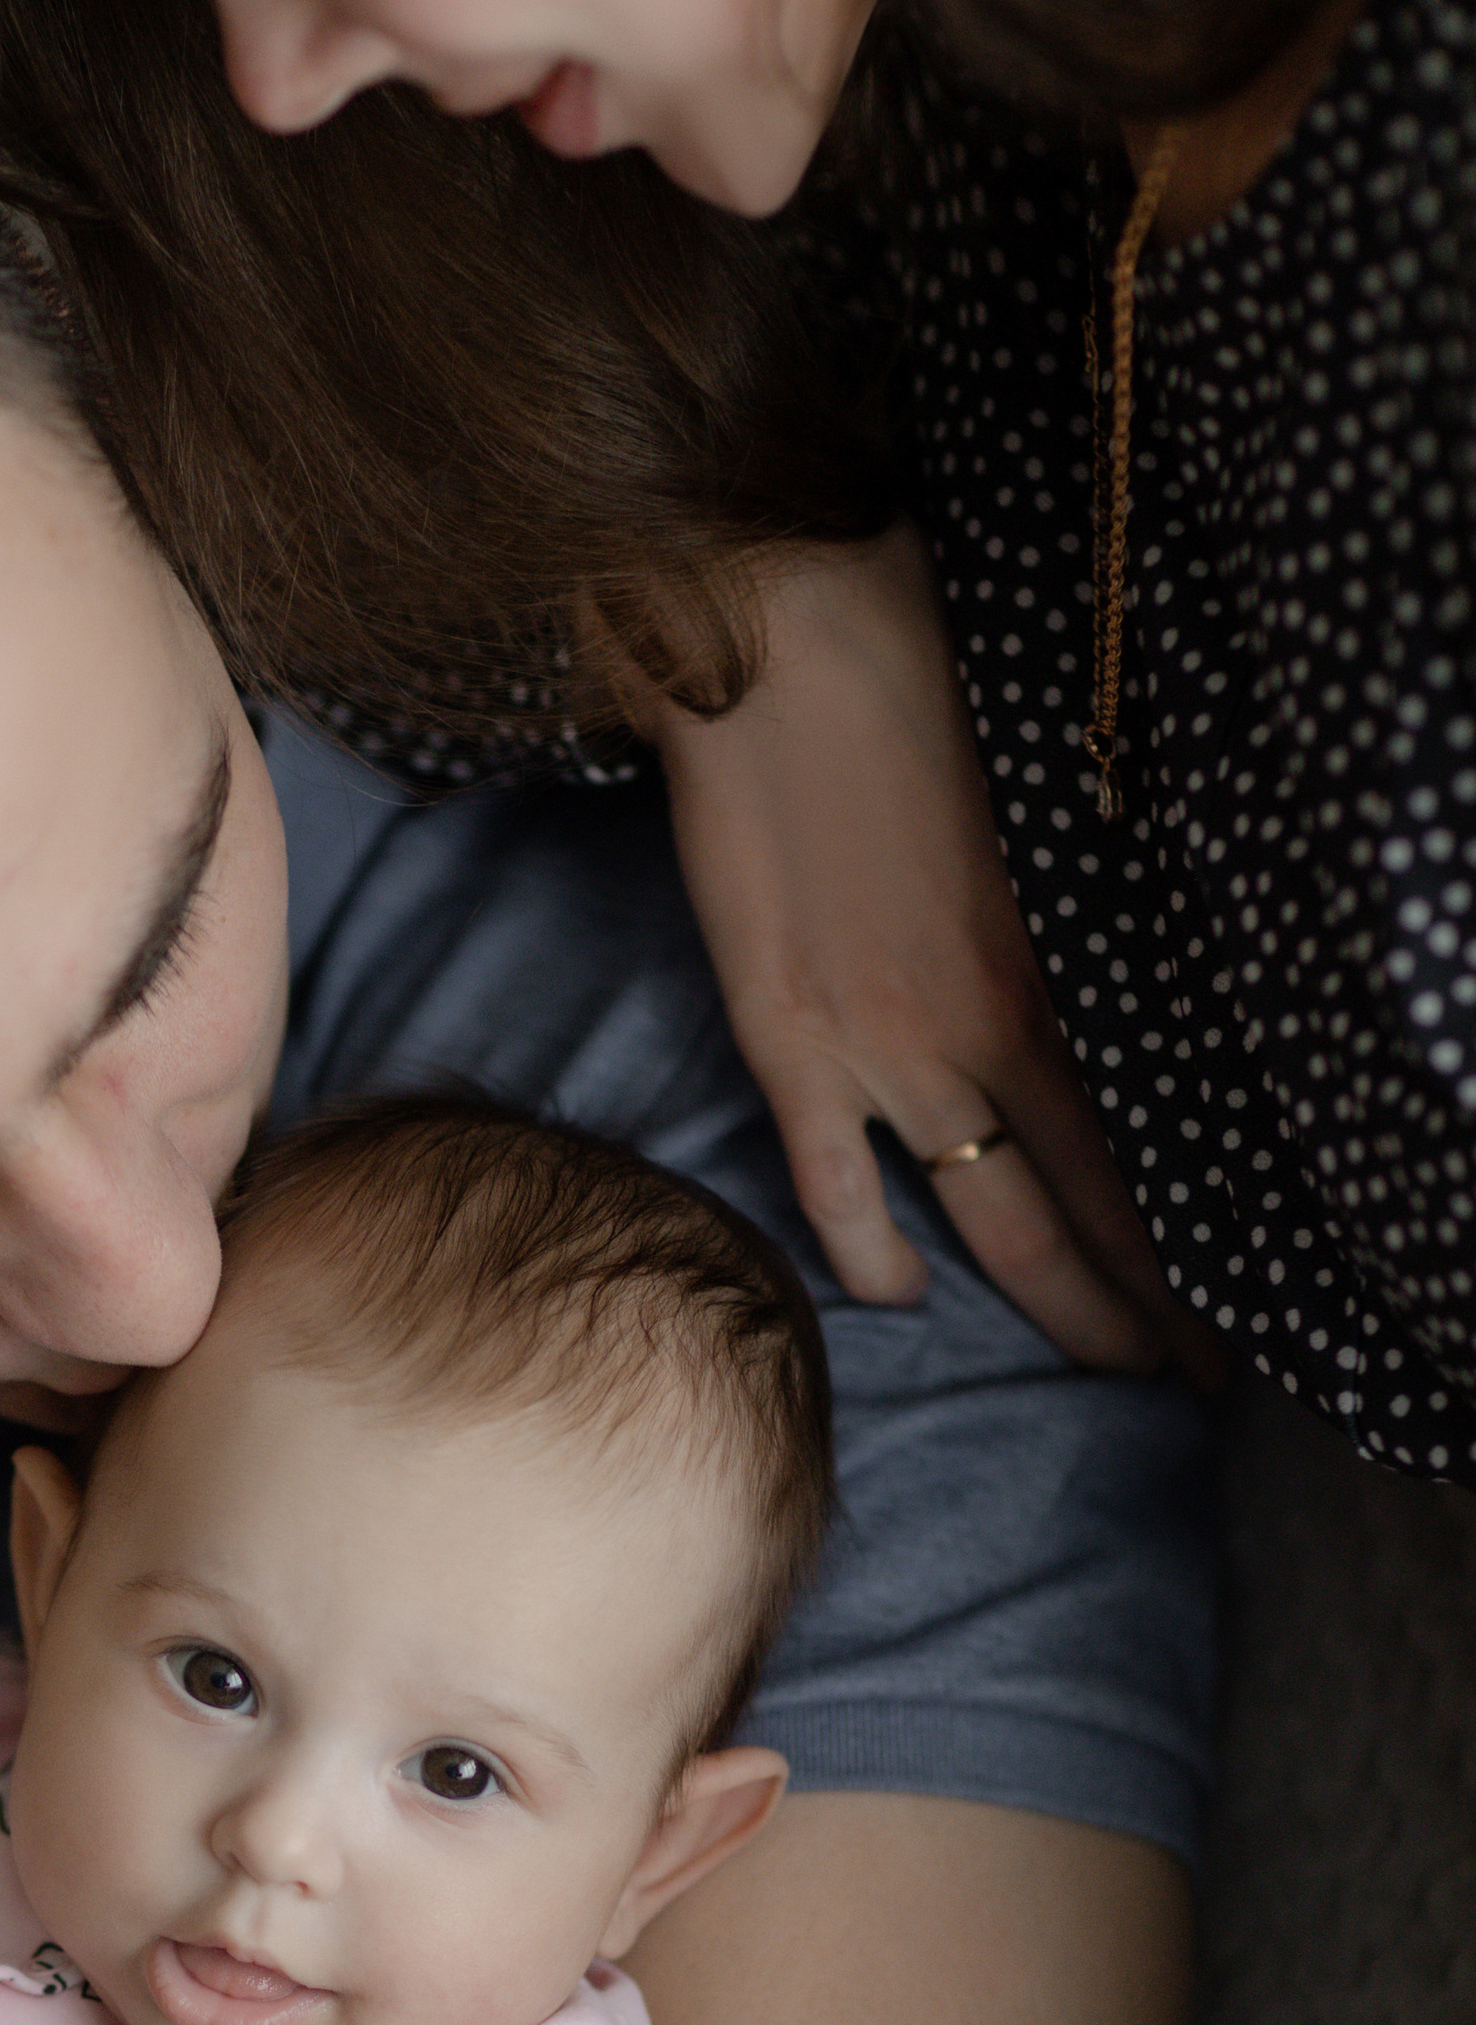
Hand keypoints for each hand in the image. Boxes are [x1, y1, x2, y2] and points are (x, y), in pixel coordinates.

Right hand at [656, 525, 1205, 1378]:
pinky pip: (838, 1190)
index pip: (1153, 1151)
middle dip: (1151, 1316)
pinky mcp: (789, 1045)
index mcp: (1063, 977)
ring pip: (988, 1228)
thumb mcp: (1054, 809)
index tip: (1242, 1302)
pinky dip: (871, 1257)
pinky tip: (899, 1295)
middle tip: (1198, 1379)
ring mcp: (882, 1055)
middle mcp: (985, 1039)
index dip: (1201, 1244)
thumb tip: (1141, 979)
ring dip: (1056, 1308)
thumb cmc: (926, 687)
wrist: (782, 644)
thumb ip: (1089, 917)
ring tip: (1103, 1364)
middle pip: (1087, 1220)